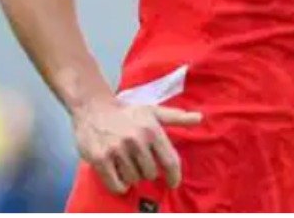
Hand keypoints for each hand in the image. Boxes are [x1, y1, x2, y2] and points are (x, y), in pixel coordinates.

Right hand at [72, 97, 202, 193]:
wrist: (93, 108)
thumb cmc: (127, 112)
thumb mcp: (153, 111)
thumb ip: (177, 117)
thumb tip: (200, 118)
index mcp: (151, 129)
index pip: (170, 161)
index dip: (174, 176)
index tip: (173, 183)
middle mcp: (136, 140)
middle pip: (151, 173)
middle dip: (147, 171)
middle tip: (139, 161)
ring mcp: (117, 150)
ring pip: (134, 179)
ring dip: (132, 176)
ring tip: (127, 163)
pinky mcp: (100, 159)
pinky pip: (117, 185)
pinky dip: (120, 185)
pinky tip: (118, 174)